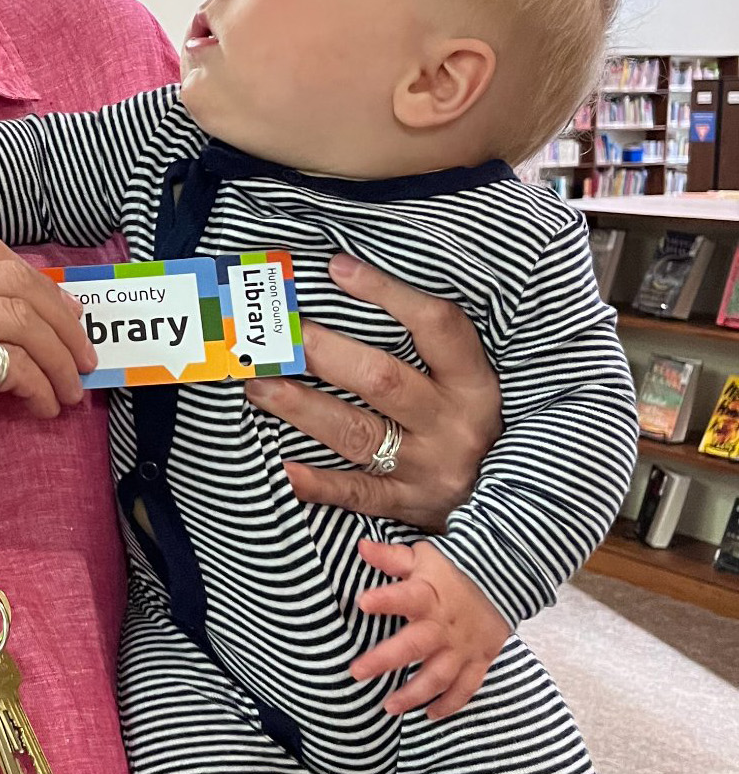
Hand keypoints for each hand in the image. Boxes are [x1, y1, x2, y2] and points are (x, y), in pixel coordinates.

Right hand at [0, 236, 94, 547]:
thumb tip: (49, 299)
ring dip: (60, 358)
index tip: (67, 314)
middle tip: (84, 354)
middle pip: (10, 280)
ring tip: (70, 388)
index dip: (37, 281)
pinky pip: (16, 365)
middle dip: (61, 319)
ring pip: (21, 321)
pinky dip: (43, 388)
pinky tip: (43, 408)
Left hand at [245, 253, 502, 531]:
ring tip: (258, 386)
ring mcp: (429, 470)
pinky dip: (318, 484)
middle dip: (325, 354)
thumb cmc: (468, 419)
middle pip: (382, 380)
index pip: (437, 325)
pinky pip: (356, 494)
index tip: (337, 268)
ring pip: (357, 434)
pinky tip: (284, 468)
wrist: (514, 504)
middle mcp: (454, 425)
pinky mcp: (407, 505)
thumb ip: (426, 341)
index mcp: (473, 383)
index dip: (388, 293)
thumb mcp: (466, 378)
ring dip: (302, 408)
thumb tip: (349, 279)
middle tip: (282, 335)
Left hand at [350, 537, 509, 718]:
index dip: (386, 600)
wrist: (503, 581)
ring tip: (389, 707)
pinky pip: (466, 688)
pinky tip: (430, 715)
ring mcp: (463, 648)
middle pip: (414, 646)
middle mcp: (443, 626)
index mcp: (428, 596)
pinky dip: (450, 704)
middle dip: (385, 660)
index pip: (406, 596)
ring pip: (438, 676)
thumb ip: (391, 557)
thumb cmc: (451, 570)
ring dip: (414, 693)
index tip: (363, 603)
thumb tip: (361, 547)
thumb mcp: (421, 557)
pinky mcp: (479, 661)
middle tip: (357, 673)